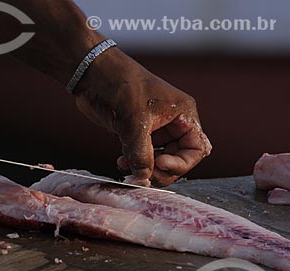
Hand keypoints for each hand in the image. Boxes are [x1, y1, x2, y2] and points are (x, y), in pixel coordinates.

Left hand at [74, 49, 211, 186]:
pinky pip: (143, 156)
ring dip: (146, 169)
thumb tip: (144, 178)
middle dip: (162, 170)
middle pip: (179, 158)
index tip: (159, 164)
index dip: (182, 163)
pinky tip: (121, 163)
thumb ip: (141, 153)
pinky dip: (135, 164)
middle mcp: (173, 122)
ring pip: (160, 160)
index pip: (196, 149)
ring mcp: (155, 128)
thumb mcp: (134, 121)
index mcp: (183, 114)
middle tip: (143, 174)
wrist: (92, 73)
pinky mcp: (137, 133)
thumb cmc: (119, 84)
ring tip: (127, 167)